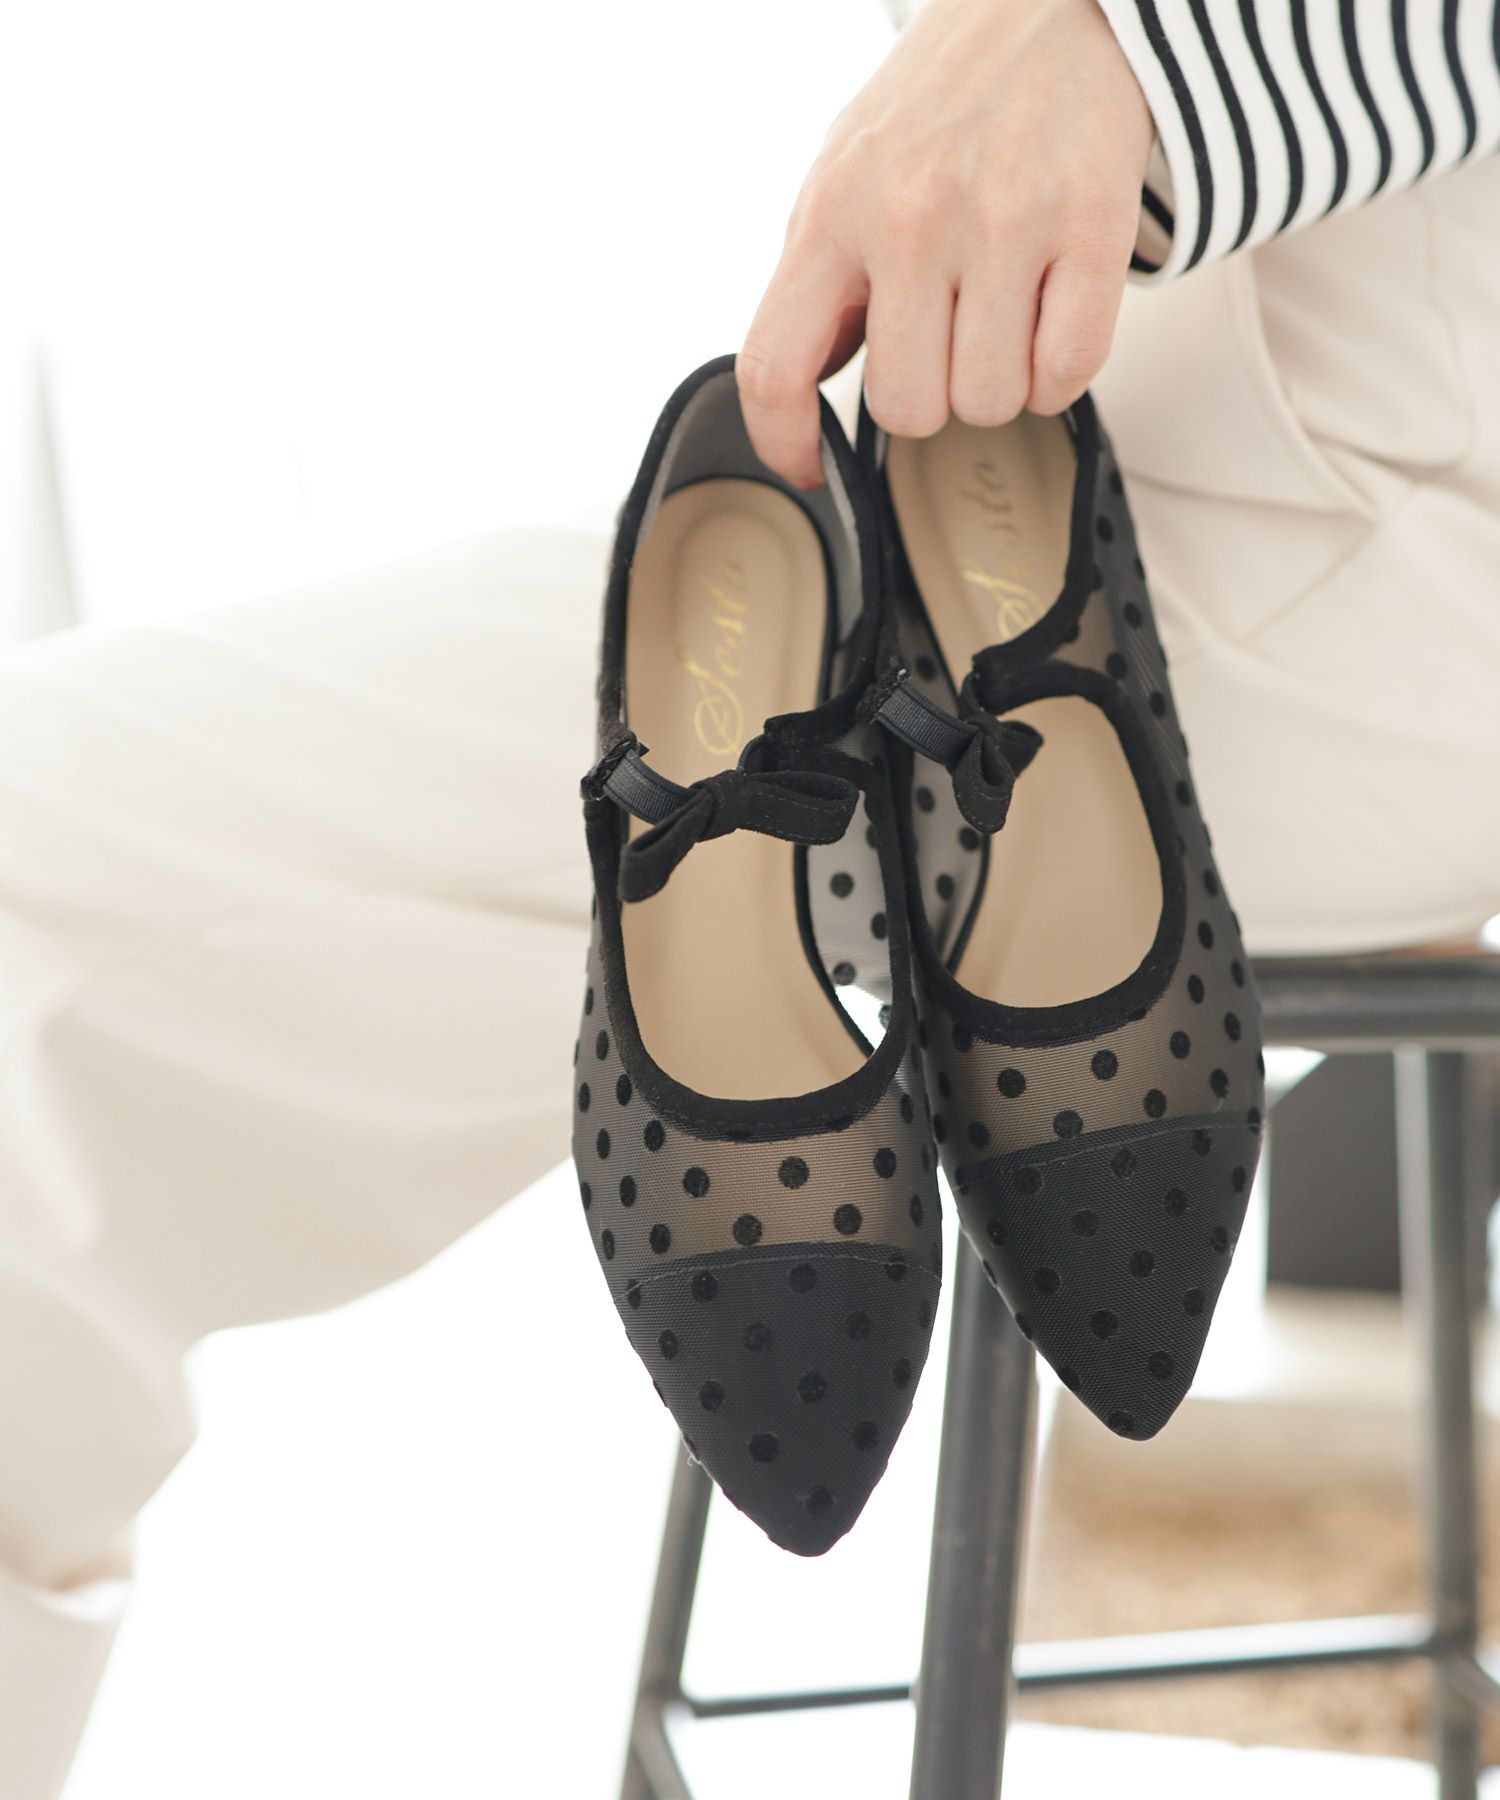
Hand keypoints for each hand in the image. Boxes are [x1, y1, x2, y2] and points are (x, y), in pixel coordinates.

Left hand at [738, 0, 1151, 486]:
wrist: (1049, 2)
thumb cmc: (942, 104)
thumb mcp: (847, 176)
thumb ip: (823, 281)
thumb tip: (804, 391)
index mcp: (831, 213)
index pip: (774, 367)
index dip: (784, 441)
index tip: (811, 466)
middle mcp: (908, 217)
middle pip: (908, 409)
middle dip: (934, 397)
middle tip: (952, 342)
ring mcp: (1001, 220)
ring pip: (990, 401)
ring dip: (1004, 383)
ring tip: (1007, 316)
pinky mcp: (1089, 222)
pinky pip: (1068, 370)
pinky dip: (1062, 372)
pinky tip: (1055, 320)